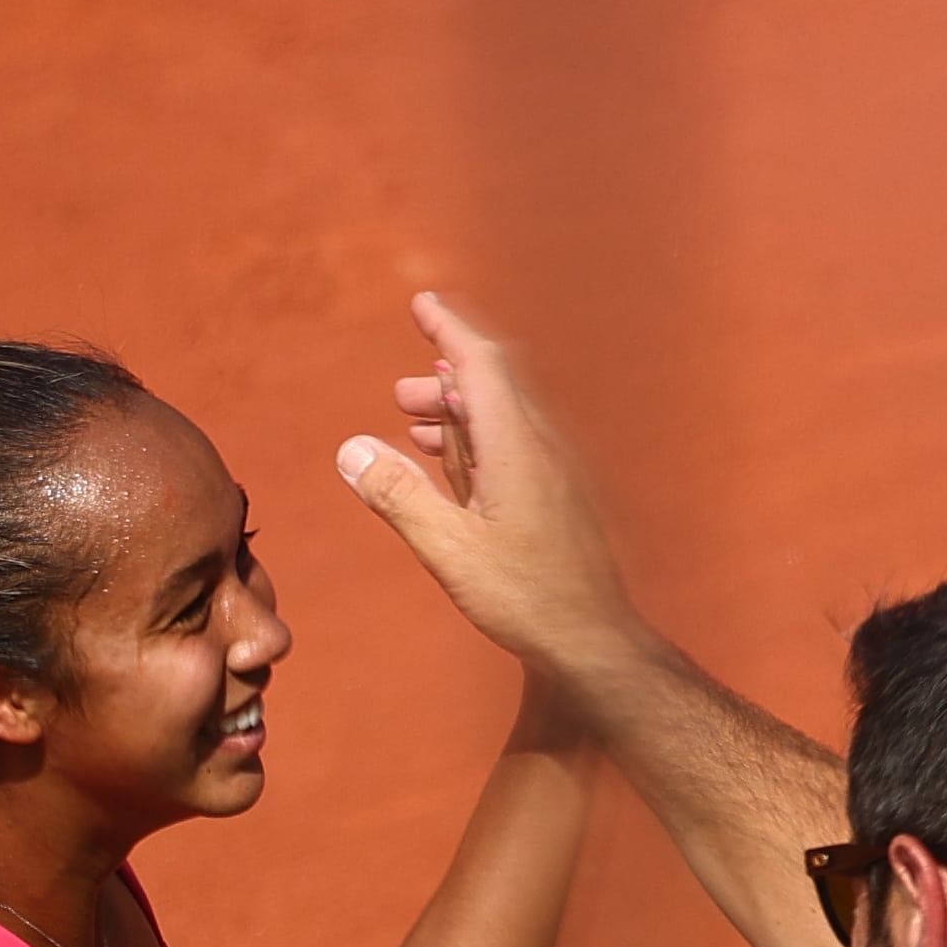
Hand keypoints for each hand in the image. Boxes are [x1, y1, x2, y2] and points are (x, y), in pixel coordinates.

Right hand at [333, 292, 645, 689]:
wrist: (595, 643)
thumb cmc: (526, 598)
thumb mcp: (448, 548)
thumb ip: (399, 496)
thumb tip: (351, 450)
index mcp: (518, 446)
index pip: (482, 363)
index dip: (450, 329)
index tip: (422, 303)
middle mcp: (544, 449)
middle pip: (493, 387)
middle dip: (444, 380)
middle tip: (401, 397)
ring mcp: (557, 473)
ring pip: (506, 419)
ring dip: (461, 414)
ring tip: (418, 429)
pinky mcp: (560, 499)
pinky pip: (518, 448)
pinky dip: (481, 442)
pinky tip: (458, 470)